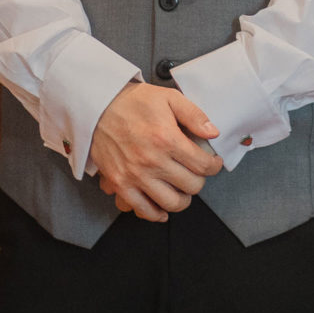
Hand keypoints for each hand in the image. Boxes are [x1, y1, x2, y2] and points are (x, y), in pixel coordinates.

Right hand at [88, 83, 222, 222]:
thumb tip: (213, 133)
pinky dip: (156, 214)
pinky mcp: (120, 184)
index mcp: (167, 139)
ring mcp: (135, 176)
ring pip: (172, 203)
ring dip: (183, 199)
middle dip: (199, 180)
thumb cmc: (133, 102)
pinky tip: (162, 208)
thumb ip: (194, 115)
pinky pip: (144, 210)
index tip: (213, 163)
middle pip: (191, 186)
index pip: (203, 165)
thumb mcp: (169, 98)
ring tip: (182, 189)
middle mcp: (152, 161)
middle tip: (196, 173)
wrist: (99, 107)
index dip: (214, 166)